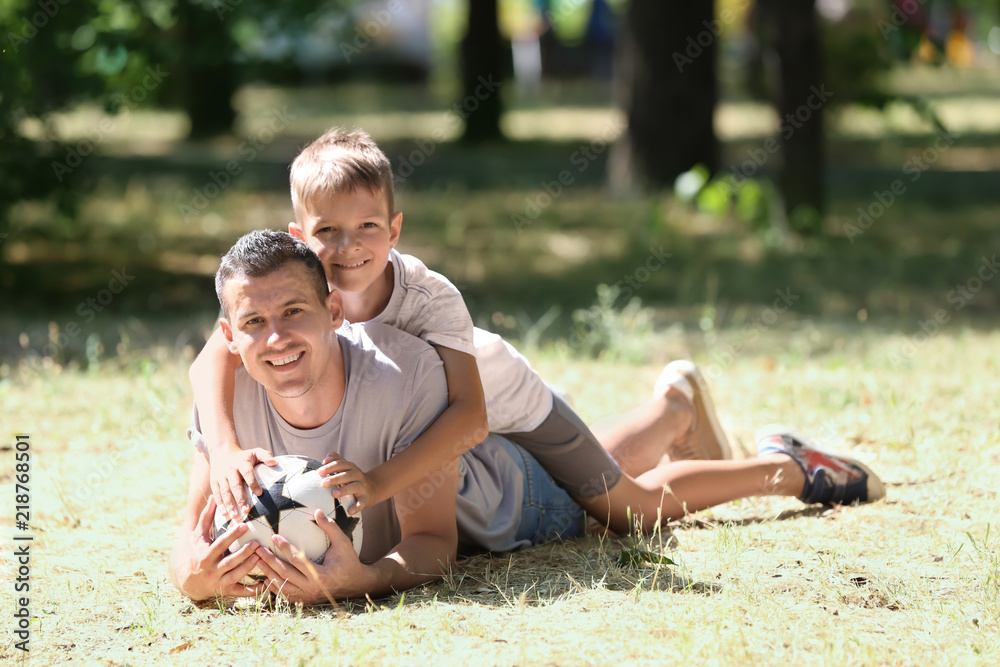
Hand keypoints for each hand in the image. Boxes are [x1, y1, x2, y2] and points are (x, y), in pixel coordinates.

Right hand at [173, 497, 265, 601]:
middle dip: (243, 554)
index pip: (219, 545)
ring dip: (249, 569)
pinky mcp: (226, 591)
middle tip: (257, 544)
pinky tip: (266, 585)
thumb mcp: (197, 536)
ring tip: (261, 558)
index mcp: (205, 556)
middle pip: (229, 563)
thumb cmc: (194, 552)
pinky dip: (253, 591)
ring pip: (236, 576)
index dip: (231, 536)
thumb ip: (206, 517)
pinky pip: (241, 592)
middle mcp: (211, 571)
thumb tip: (213, 496)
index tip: (244, 525)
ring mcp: (219, 582)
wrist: (186, 581)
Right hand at [209, 444, 276, 519]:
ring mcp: (221, 476)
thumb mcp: (255, 452)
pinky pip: (217, 494)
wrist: (222, 453)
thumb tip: (274, 462)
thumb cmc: (244, 456)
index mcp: (241, 463)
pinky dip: (220, 504)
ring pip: (225, 491)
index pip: (247, 473)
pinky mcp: (214, 482)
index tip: (260, 493)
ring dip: (229, 504)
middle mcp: (230, 469)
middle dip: (240, 498)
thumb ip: (265, 456)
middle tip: (247, 510)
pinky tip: (224, 513)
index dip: (253, 482)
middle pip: (235, 485)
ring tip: (235, 516)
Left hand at [255, 509, 372, 602]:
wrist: (356, 584)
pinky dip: (274, 587)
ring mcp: (308, 596)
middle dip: (269, 560)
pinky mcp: (305, 601)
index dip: (284, 547)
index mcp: (321, 574)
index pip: (297, 559)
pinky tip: (266, 578)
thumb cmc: (349, 561)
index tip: (273, 536)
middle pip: (284, 573)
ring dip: (268, 573)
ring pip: (282, 586)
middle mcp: (312, 588)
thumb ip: (330, 527)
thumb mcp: (343, 542)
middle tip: (257, 549)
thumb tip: (317, 511)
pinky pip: (285, 595)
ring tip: (257, 562)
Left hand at [320, 452, 372, 515]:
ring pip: (354, 487)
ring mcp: (362, 486)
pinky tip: (349, 511)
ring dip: (344, 490)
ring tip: (334, 494)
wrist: (372, 488)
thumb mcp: (346, 467)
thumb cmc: (353, 478)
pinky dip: (356, 507)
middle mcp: (357, 475)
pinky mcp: (365, 498)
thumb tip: (325, 458)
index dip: (330, 467)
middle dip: (335, 478)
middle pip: (347, 475)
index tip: (319, 472)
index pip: (340, 464)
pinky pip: (361, 502)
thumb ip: (336, 460)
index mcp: (351, 467)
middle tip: (324, 483)